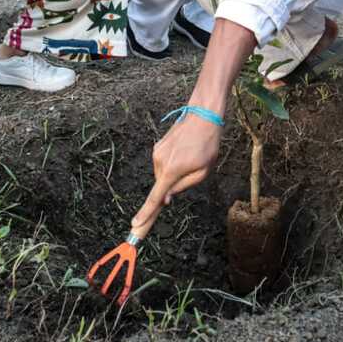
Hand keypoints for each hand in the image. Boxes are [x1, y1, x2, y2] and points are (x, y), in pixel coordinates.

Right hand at [130, 115, 222, 232]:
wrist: (202, 115)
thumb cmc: (207, 145)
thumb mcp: (202, 171)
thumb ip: (183, 186)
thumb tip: (166, 198)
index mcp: (171, 171)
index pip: (154, 198)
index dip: (145, 215)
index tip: (135, 226)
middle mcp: (159, 162)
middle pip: (162, 186)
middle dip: (172, 187)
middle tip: (190, 173)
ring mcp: (157, 153)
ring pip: (163, 175)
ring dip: (175, 173)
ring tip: (193, 157)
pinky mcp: (158, 147)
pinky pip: (164, 164)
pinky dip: (173, 164)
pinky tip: (186, 152)